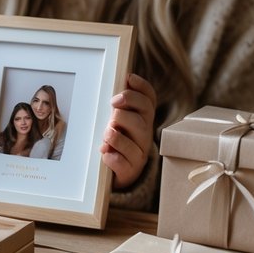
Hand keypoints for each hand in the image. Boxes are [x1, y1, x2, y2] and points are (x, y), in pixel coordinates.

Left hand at [100, 72, 155, 188]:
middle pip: (145, 115)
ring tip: (107, 132)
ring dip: (118, 133)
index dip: (141, 87)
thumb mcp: (117, 121)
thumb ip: (118, 105)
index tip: (128, 78)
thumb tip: (118, 82)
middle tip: (113, 103)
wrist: (116, 174)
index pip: (149, 99)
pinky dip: (112, 156)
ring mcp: (138, 153)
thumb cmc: (115, 141)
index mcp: (142, 119)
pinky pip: (123, 163)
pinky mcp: (129, 171)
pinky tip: (104, 152)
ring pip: (136, 140)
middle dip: (130, 104)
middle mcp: (144, 134)